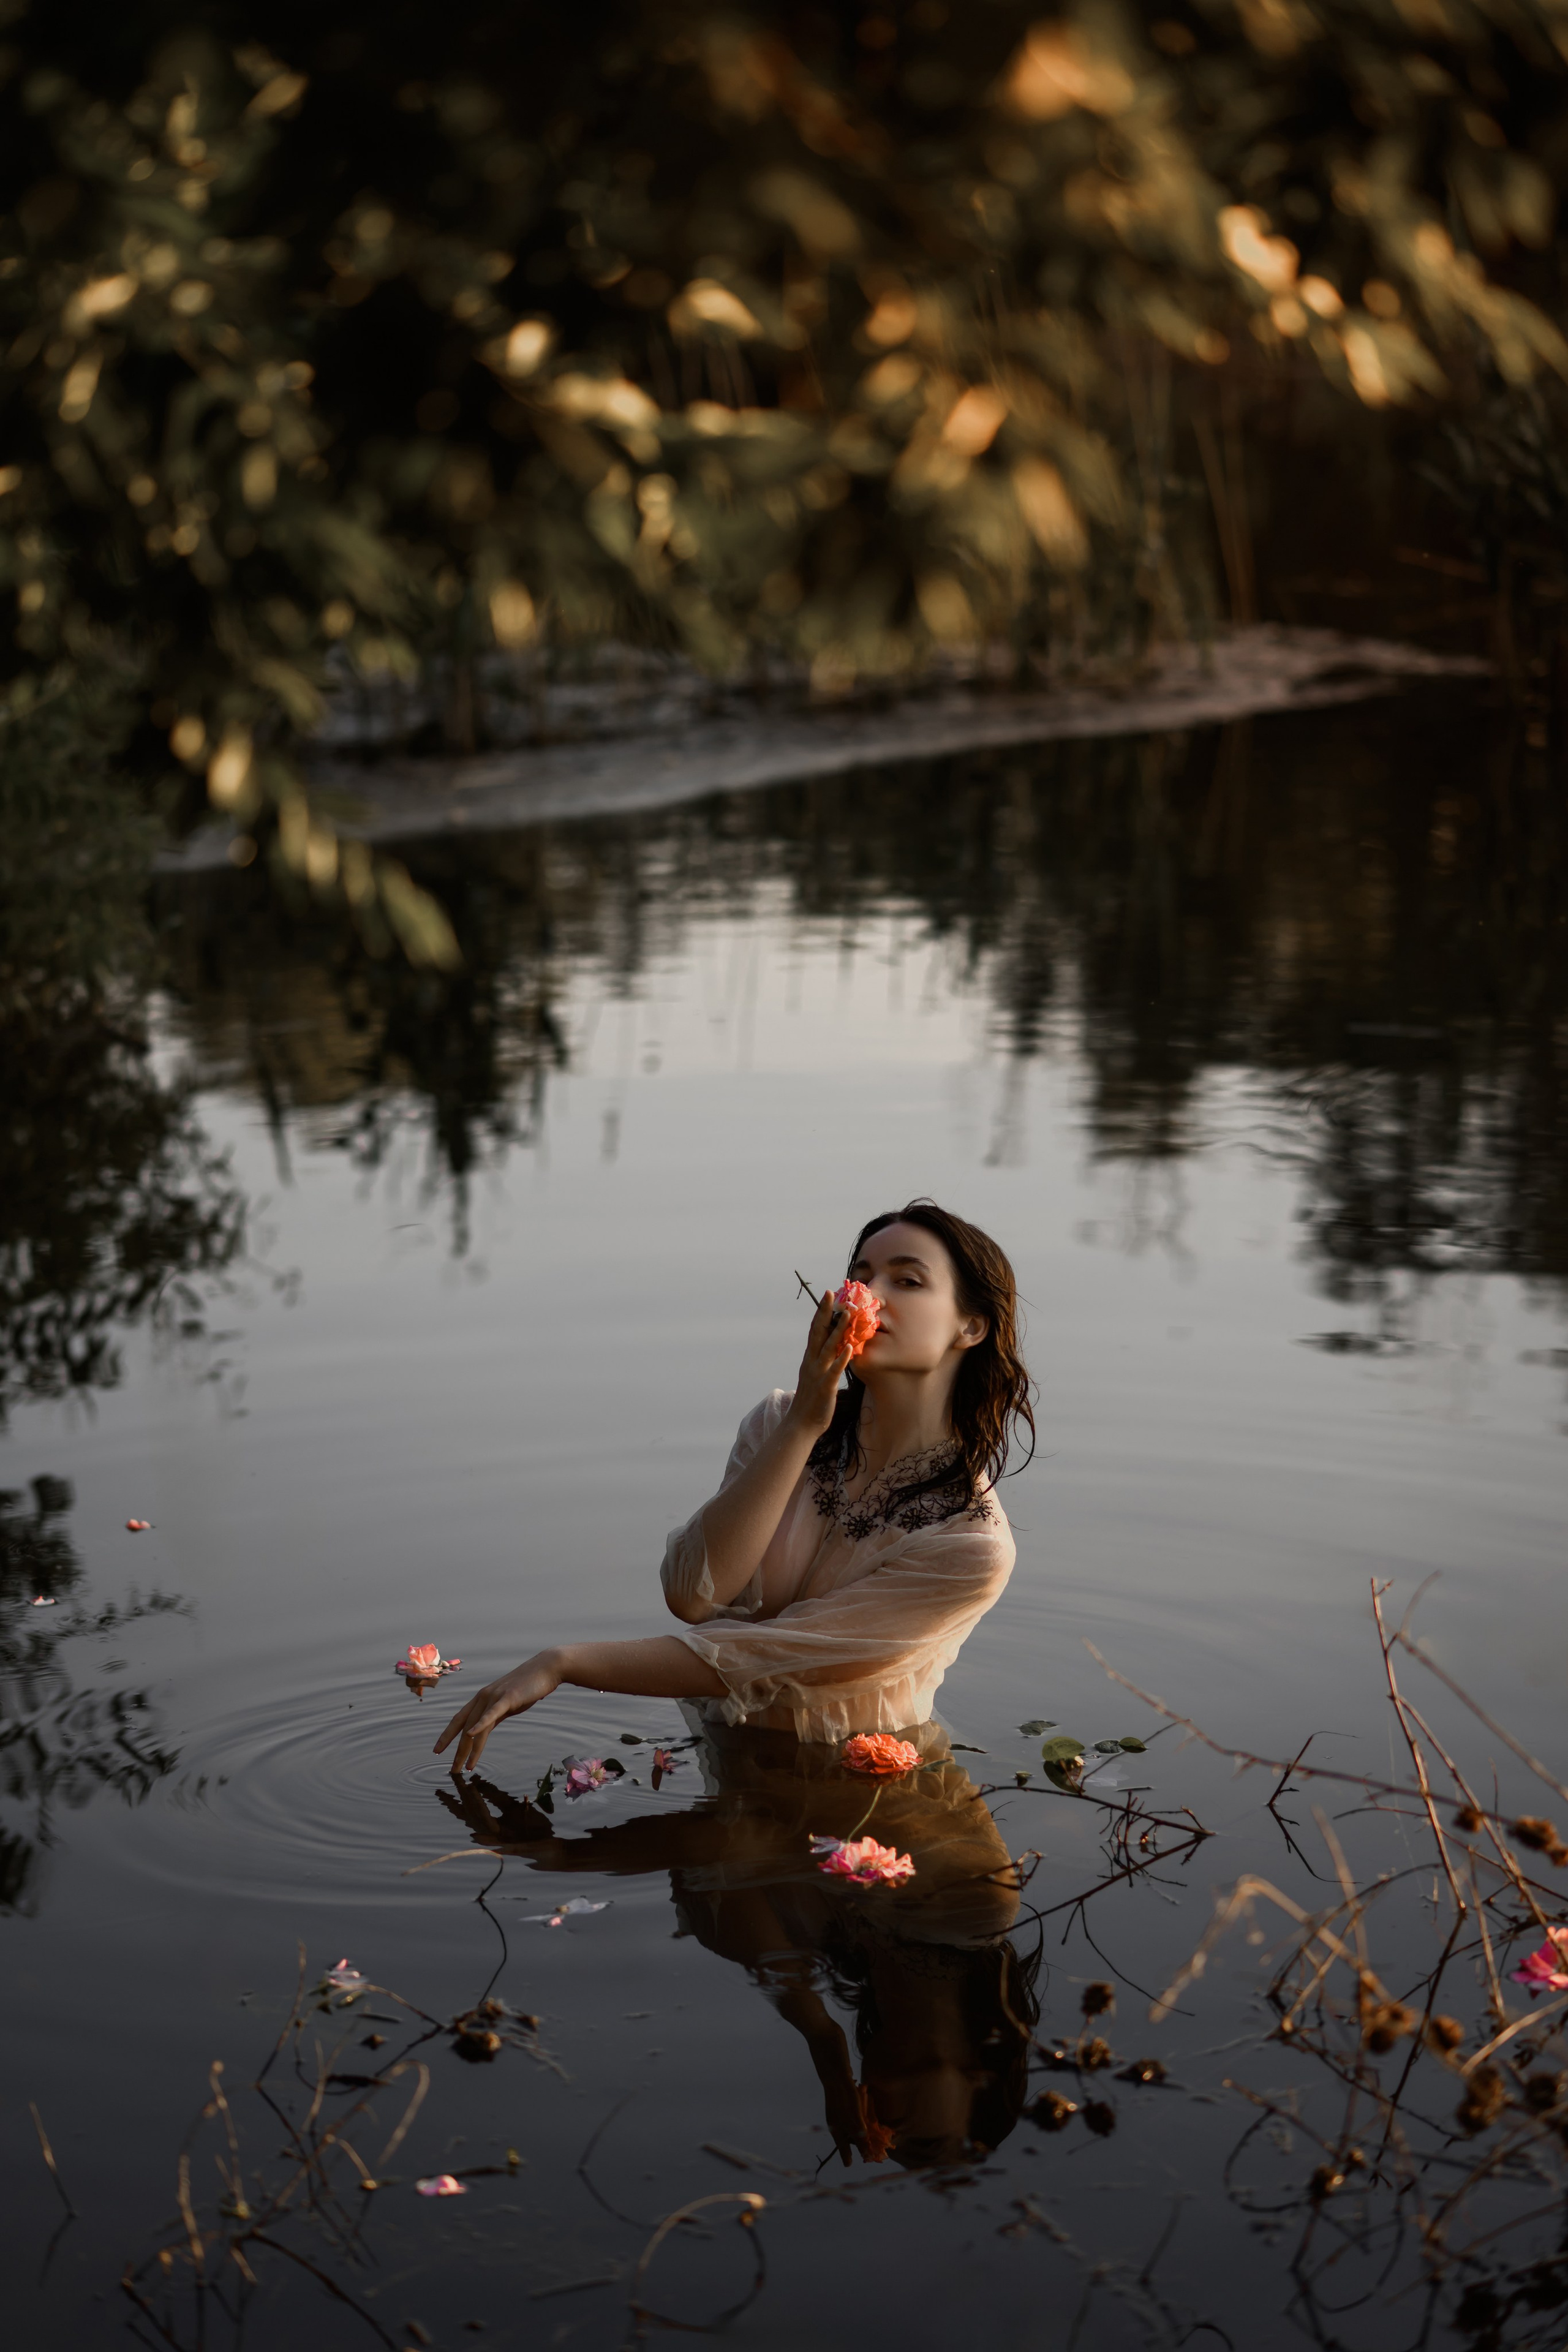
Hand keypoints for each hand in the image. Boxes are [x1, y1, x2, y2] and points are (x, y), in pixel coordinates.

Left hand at [434, 1649, 561, 1774]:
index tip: (438, 1750)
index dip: (447, 1735)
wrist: (545, 1668)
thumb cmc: (529, 1686)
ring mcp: (494, 1697)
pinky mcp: (507, 1698)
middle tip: (452, 1770)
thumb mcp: (508, 1704)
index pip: (459, 1719)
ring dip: (468, 1749)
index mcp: (482, 1699)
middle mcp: (483, 1697)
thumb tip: (486, 1728)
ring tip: (463, 1766)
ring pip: (475, 1726)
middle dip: (456, 1750)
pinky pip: (491, 1714)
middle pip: (463, 1727)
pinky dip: (479, 1725)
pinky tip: (471, 1735)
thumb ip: (495, 1715)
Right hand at [789, 1290, 854, 1438]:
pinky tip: (848, 1347)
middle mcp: (812, 1362)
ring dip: (837, 1329)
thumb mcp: (815, 1376)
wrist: (801, 1424)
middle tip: (831, 1293)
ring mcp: (818, 1373)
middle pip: (818, 1332)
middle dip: (825, 1312)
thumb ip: (822, 1361)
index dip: (820, 1312)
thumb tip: (833, 1348)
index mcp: (809, 1359)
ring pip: (828, 1347)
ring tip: (847, 1314)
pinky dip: (841, 1358)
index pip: (814, 1330)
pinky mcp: (825, 1386)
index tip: (827, 1296)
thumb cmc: (811, 1401)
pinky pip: (834, 1370)